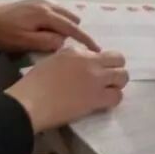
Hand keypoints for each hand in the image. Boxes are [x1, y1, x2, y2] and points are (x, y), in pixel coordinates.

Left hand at [0, 0, 98, 53]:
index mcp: (44, 14)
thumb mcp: (25, 43)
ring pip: (63, 14)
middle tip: (78, 49)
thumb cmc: (3, 35)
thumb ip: (47, 42)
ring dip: (67, 26)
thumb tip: (64, 42)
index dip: (85, 39)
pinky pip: (54, 11)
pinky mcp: (33, 2)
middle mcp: (45, 4)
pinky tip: (53, 32)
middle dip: (76, 32)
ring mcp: (39, 1)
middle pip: (70, 18)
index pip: (71, 28)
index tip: (97, 49)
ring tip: (66, 42)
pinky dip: (59, 20)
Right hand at [6, 49, 127, 131]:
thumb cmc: (34, 83)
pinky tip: (103, 102)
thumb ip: (68, 59)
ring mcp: (96, 79)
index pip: (99, 52)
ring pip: (123, 76)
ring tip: (107, 91)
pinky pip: (117, 96)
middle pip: (118, 59)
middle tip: (107, 79)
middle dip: (116, 68)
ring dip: (117, 83)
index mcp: (76, 51)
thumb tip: (78, 65)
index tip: (95, 71)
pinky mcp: (97, 98)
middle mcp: (90, 62)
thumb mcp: (52, 61)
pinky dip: (113, 99)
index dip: (100, 62)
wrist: (31, 102)